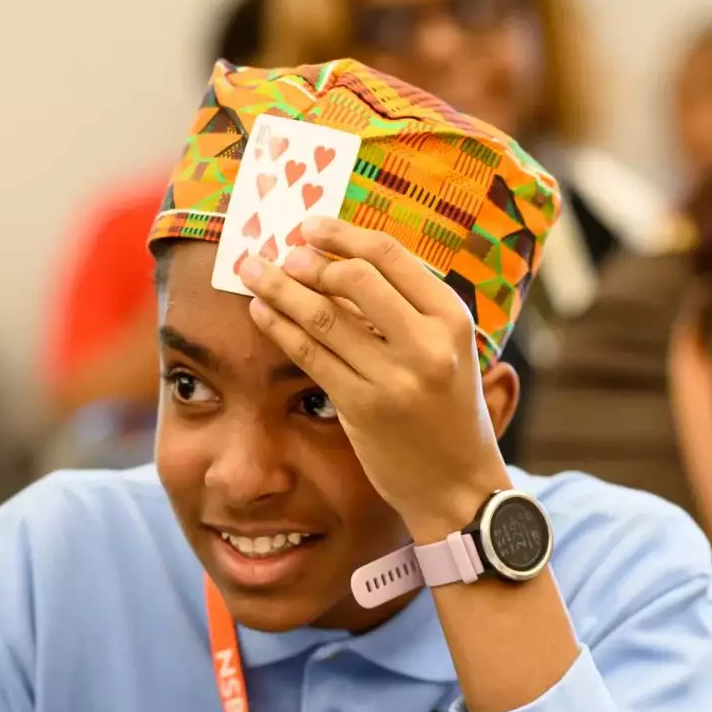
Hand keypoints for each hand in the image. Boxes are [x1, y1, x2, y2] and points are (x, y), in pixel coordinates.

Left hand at [237, 216, 509, 541]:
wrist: (459, 485)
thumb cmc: (448, 413)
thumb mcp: (449, 351)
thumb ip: (409, 311)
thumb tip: (346, 263)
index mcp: (451, 318)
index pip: (390, 256)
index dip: (343, 234)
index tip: (310, 226)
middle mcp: (426, 343)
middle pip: (354, 279)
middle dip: (307, 260)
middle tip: (281, 254)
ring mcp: (393, 377)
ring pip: (323, 316)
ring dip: (279, 287)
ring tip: (252, 271)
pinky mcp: (362, 408)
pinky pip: (310, 356)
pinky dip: (280, 328)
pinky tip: (261, 312)